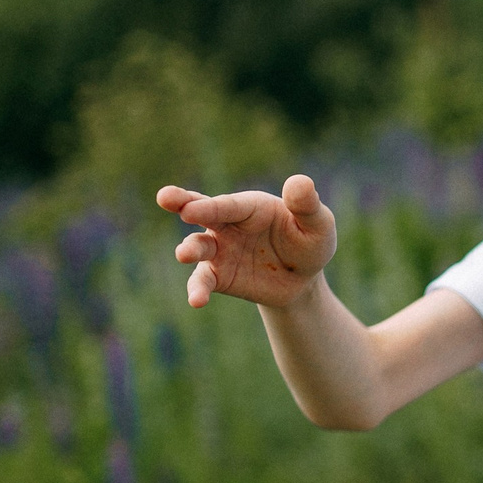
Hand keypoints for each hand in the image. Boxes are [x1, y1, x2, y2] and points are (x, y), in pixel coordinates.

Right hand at [157, 175, 338, 309]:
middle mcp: (229, 224)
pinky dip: (198, 289)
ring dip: (190, 249)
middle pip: (202, 211)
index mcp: (251, 206)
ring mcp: (220, 249)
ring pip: (198, 246)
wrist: (303, 279)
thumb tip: (300, 181)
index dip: (211, 206)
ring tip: (184, 255)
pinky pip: (204, 281)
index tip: (190, 208)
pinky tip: (197, 301)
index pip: (229, 204)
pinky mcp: (219, 275)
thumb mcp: (318, 225)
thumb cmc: (310, 242)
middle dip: (182, 203)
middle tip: (165, 198)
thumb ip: (307, 205)